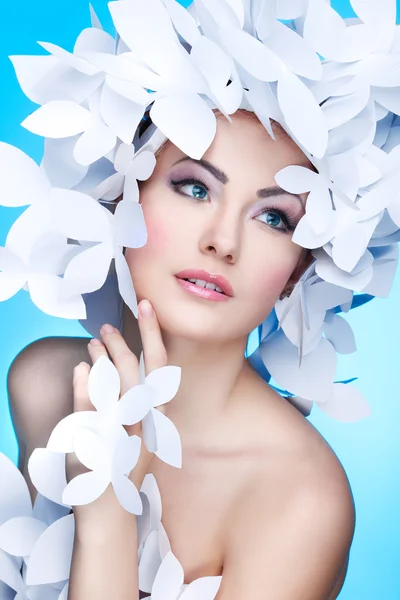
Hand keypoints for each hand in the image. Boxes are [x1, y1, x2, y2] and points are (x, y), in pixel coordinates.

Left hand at [66, 299, 167, 488]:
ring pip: (117, 383)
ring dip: (103, 357)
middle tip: (106, 326)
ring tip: (92, 342)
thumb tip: (123, 365)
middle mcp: (147, 421)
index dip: (153, 333)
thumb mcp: (137, 430)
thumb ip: (134, 398)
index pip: (160, 365)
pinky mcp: (103, 444)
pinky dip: (87, 384)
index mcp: (157, 415)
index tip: (146, 305)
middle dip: (123, 341)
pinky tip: (80, 367)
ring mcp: (126, 432)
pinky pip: (95, 406)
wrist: (110, 509)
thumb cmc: (122, 465)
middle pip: (139, 368)